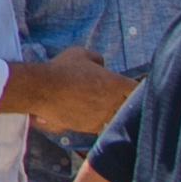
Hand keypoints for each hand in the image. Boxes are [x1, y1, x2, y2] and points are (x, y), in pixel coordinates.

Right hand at [10, 45, 136, 136]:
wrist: (42, 90)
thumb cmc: (62, 69)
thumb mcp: (81, 54)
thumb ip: (97, 59)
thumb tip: (102, 64)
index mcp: (116, 83)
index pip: (138, 90)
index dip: (137, 89)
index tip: (131, 88)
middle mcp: (113, 102)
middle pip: (131, 108)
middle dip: (128, 104)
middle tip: (121, 100)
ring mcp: (102, 117)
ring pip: (118, 120)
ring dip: (115, 115)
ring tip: (107, 110)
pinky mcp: (89, 128)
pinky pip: (102, 127)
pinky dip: (101, 123)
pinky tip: (94, 117)